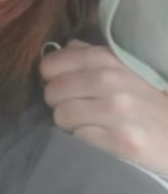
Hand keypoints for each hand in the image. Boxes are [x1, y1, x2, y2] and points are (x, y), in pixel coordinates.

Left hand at [40, 39, 167, 174]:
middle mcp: (109, 81)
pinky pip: (80, 138)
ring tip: (85, 123)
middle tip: (73, 108)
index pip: (50, 65)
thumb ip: (88, 54)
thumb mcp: (120, 66)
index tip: (61, 86)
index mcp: (105, 59)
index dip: (50, 78)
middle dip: (57, 103)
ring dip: (68, 124)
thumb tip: (56, 50)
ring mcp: (116, 112)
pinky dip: (83, 139)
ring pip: (62, 116)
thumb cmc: (143, 98)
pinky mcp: (122, 142)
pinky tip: (98, 137)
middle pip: (52, 92)